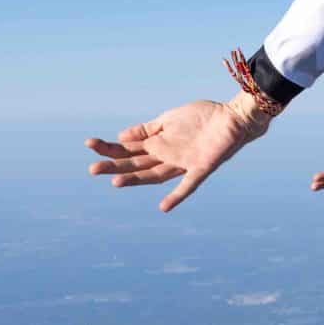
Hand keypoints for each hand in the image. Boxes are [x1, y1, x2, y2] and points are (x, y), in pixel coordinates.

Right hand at [85, 95, 268, 213]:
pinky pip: (189, 185)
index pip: (128, 149)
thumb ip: (148, 129)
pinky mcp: (201, 167)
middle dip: (114, 166)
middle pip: (137, 164)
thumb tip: (120, 136)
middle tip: (92, 169)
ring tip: (115, 182)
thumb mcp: (170, 119)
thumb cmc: (202, 117)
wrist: (233, 117)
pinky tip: (163, 207)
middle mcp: (167, 156)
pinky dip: (177, 196)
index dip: (110, 148)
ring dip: (136, 180)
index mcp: (158, 143)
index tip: (89, 144)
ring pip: (155, 175)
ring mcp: (183, 163)